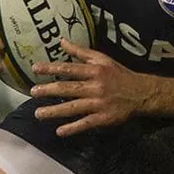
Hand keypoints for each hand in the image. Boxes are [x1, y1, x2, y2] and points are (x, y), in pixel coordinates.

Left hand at [31, 39, 155, 135]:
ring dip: (55, 111)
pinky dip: (73, 128)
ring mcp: (99, 103)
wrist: (141, 93)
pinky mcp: (104, 117)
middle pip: (69, 88)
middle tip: (33, 92)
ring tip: (38, 113)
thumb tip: (61, 41)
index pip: (70, 69)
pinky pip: (86, 123)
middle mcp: (96, 86)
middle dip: (49, 90)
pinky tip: (59, 131)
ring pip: (74, 107)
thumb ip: (81, 52)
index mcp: (95, 70)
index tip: (35, 68)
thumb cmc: (118, 74)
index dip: (52, 68)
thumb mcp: (102, 59)